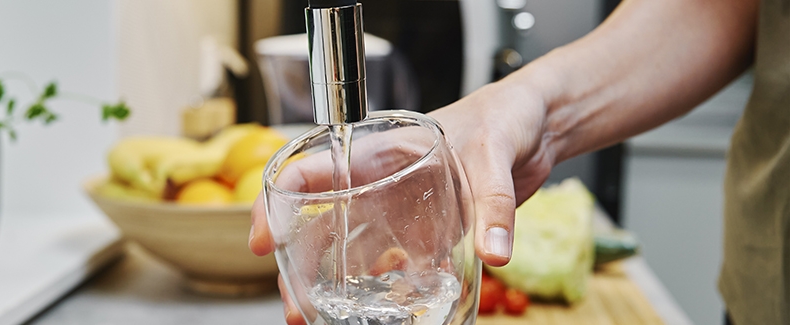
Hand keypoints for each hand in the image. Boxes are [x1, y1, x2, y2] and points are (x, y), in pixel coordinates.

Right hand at [249, 82, 552, 323]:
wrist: (537, 128)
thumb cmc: (505, 119)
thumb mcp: (494, 156)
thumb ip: (494, 204)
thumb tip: (496, 253)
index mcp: (381, 153)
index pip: (312, 170)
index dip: (275, 200)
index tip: (261, 239)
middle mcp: (383, 185)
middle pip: (323, 223)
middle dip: (300, 263)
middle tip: (294, 304)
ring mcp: (403, 211)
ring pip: (353, 250)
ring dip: (335, 285)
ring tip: (319, 318)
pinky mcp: (429, 233)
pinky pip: (400, 266)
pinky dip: (388, 291)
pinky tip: (382, 314)